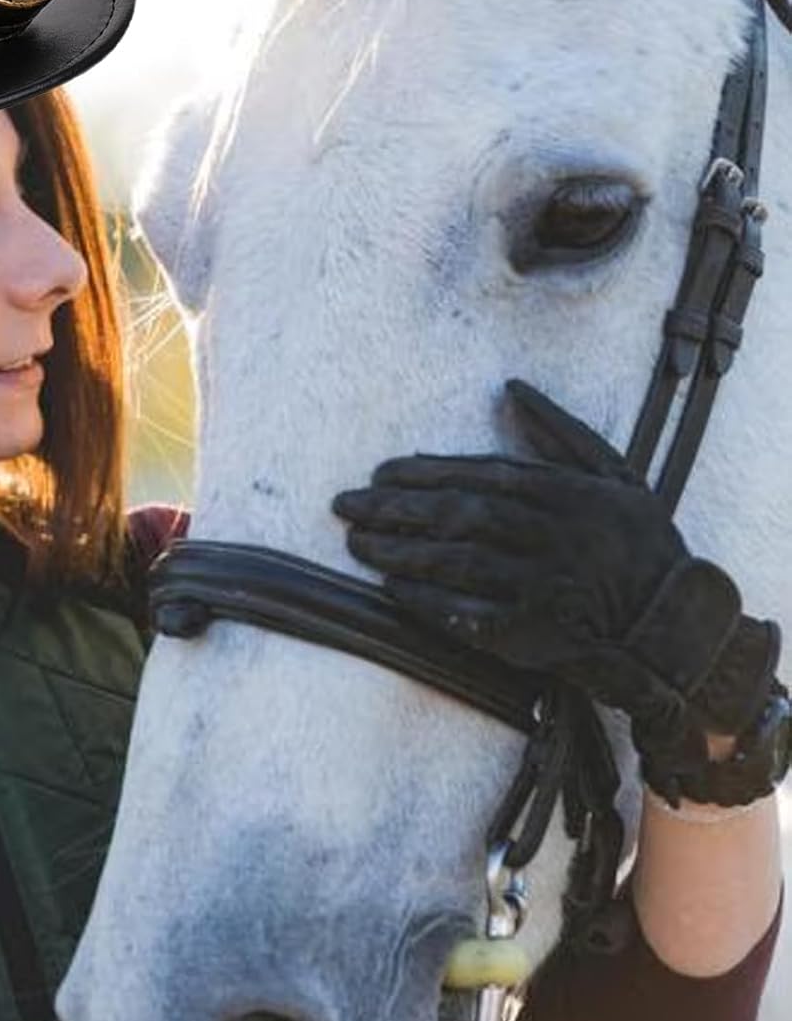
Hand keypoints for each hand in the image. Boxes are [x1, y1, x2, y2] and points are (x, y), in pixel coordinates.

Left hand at [330, 379, 767, 750]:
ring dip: (399, 552)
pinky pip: (469, 614)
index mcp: (568, 494)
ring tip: (356, 544)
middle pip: (459, 515)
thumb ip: (561, 432)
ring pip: (456, 562)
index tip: (380, 472)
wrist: (673, 627)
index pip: (481, 475)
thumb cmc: (637, 545)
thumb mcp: (614, 476)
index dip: (425, 473)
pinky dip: (427, 601)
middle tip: (346, 505)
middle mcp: (553, 535)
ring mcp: (542, 586)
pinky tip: (391, 589)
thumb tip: (513, 387)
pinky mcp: (535, 633)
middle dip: (396, 509)